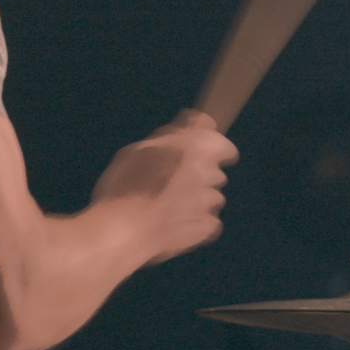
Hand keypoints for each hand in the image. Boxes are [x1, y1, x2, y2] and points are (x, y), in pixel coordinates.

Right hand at [93, 110, 237, 264]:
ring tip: (168, 208)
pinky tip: (173, 225)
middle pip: (214, 173)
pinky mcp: (207, 229)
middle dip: (198, 178)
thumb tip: (198, 120)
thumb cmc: (125, 185)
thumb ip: (175, 134)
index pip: (224, 146)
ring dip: (197, 201)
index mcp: (197, 148)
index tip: (199, 158)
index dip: (213, 152)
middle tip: (170, 185)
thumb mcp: (141, 149)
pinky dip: (196, 225)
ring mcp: (210, 203)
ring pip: (211, 199)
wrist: (124, 229)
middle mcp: (210, 173)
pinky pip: (208, 223)